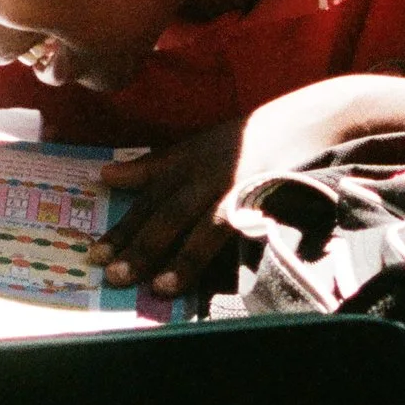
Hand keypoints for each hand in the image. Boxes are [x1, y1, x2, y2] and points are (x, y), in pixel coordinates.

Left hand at [95, 83, 380, 293]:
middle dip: (138, 244)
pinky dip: (228, 249)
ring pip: (200, 224)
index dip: (122, 226)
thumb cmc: (250, 137)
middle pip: (166, 212)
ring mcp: (236, 183)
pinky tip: (216, 268)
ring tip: (157, 286)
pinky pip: (240, 227)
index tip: (94, 252)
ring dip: (178, 256)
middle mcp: (206, 171)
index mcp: (187, 159)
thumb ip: (151, 165)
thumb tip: (105, 174)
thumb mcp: (197, 144)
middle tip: (110, 273)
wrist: (310, 118)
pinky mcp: (264, 195)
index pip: (147, 196)